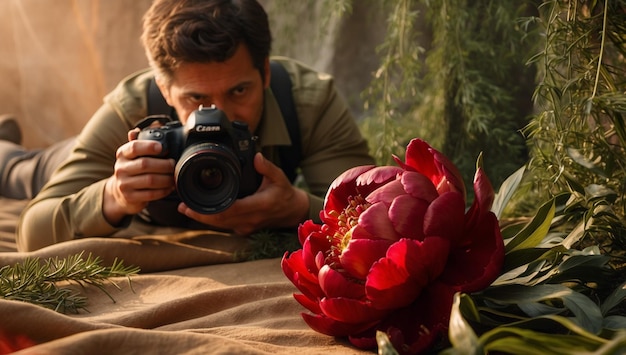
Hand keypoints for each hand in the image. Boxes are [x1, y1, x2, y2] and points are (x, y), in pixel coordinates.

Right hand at [103, 129, 174, 224]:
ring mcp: (124, 184)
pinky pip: (151, 194)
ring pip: (150, 180)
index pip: (134, 147)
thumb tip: (147, 127)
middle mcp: (121, 168)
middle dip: (164, 164)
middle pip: (145, 164)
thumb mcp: (133, 155)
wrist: (120, 192)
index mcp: (123, 154)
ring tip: (174, 177)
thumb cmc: (133, 169)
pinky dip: (163, 190)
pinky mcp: (130, 197)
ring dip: (166, 178)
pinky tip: (169, 187)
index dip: (149, 146)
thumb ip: (140, 141)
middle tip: (174, 165)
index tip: (162, 147)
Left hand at [177, 153, 308, 234]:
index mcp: (258, 205)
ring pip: (221, 225)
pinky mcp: (244, 229)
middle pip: (220, 220)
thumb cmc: (285, 194)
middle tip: (182, 205)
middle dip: (200, 214)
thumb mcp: (280, 177)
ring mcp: (247, 226)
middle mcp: (250, 219)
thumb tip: (256, 156)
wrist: (292, 212)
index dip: (211, 209)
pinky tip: (200, 213)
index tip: (196, 203)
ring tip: (185, 209)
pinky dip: (212, 219)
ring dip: (203, 218)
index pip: (231, 209)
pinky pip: (225, 225)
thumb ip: (267, 167)